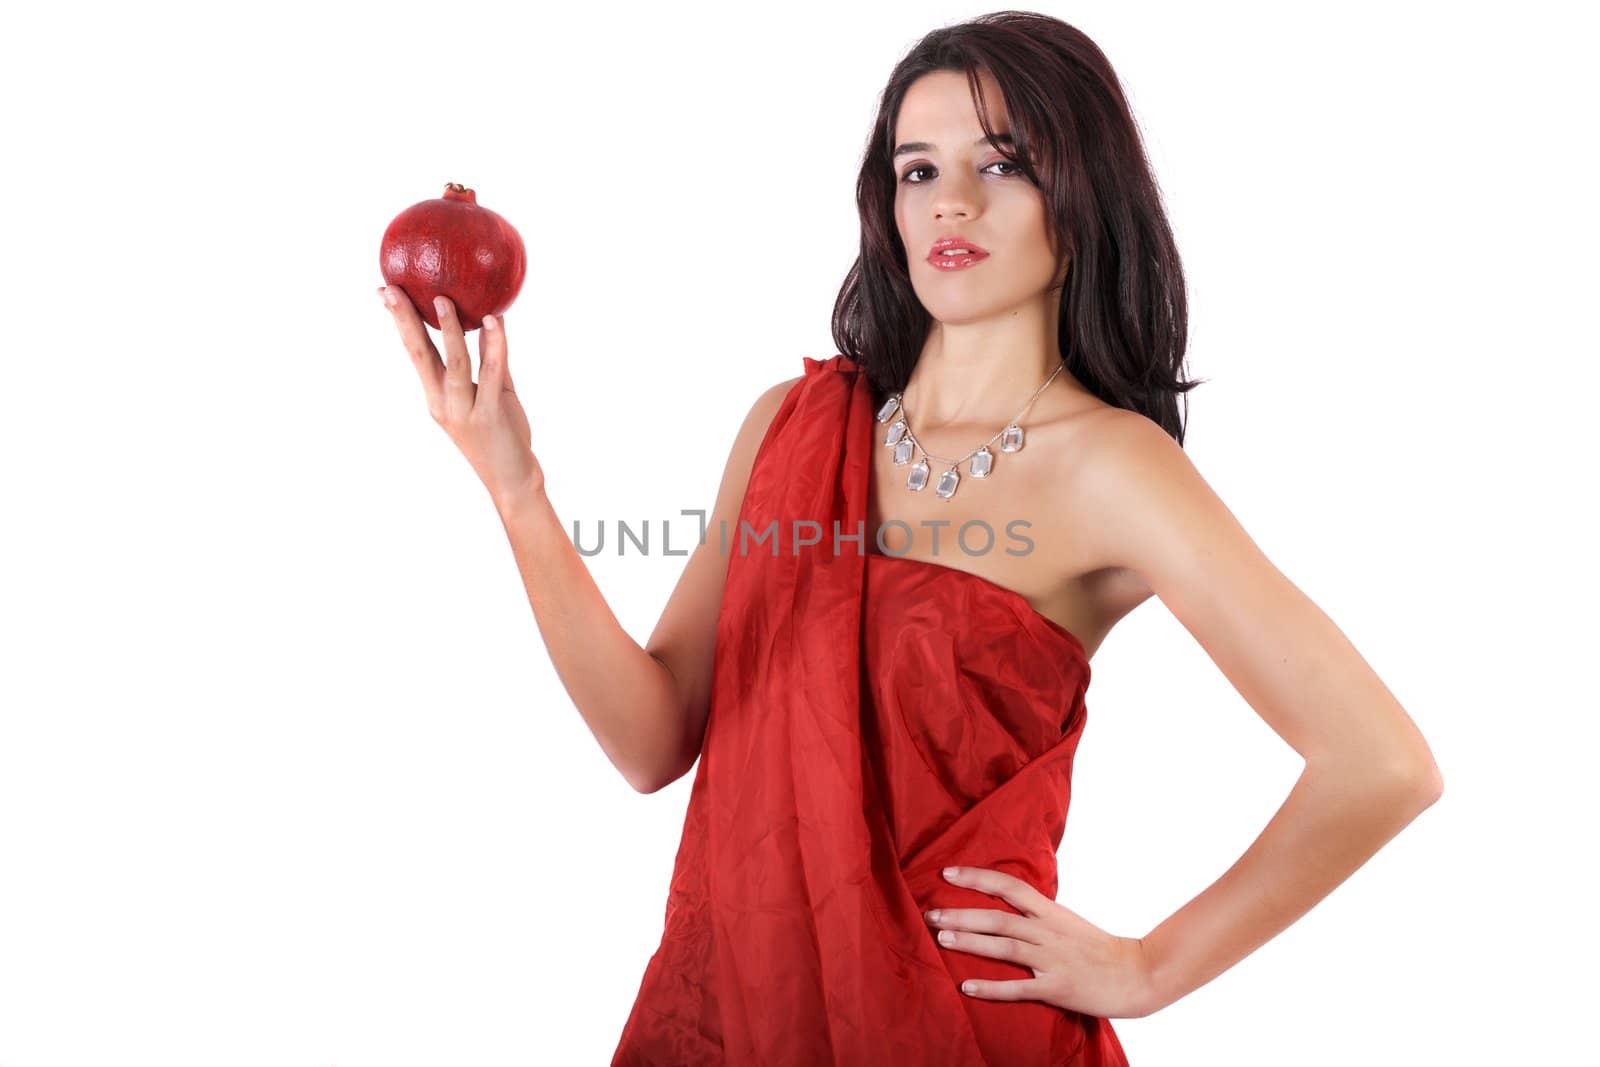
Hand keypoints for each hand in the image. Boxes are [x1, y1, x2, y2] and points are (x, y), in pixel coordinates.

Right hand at [380, 285, 543, 506]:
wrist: (512, 479)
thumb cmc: (501, 434)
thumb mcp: (492, 393)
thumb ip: (490, 359)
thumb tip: (490, 319)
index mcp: (436, 396)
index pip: (414, 353)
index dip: (400, 323)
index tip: (384, 292)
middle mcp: (443, 402)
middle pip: (420, 355)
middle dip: (405, 321)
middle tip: (393, 290)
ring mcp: (463, 410)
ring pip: (454, 363)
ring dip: (449, 330)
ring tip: (444, 299)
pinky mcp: (489, 415)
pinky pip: (492, 374)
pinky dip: (492, 346)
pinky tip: (494, 322)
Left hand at [926, 866, 1155, 1019]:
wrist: (1136, 974)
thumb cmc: (1098, 948)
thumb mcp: (1066, 921)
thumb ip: (1037, 913)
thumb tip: (1003, 902)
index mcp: (1050, 912)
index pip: (1009, 887)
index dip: (977, 878)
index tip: (947, 873)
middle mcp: (1048, 932)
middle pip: (999, 917)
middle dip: (961, 914)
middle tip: (929, 913)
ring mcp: (1052, 960)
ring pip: (1004, 947)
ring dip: (970, 942)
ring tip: (941, 937)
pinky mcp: (1057, 988)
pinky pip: (1018, 988)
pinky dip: (991, 987)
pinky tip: (967, 986)